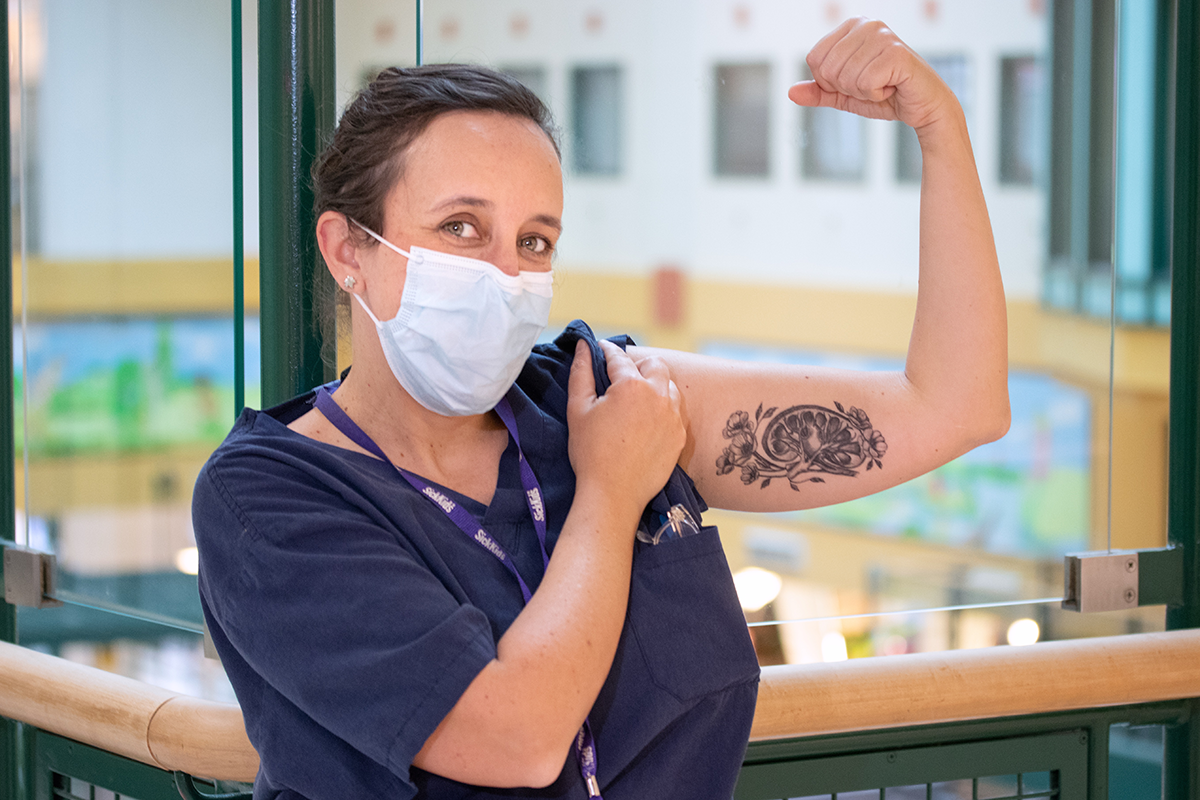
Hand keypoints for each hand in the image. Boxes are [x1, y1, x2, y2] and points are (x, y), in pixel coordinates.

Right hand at [566, 340, 685, 513]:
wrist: (613, 493)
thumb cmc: (591, 452)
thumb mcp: (578, 409)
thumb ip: (581, 372)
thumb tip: (584, 346)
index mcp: (632, 386)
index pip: (619, 358)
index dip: (606, 351)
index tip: (598, 349)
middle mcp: (658, 396)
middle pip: (654, 364)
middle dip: (637, 363)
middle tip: (620, 374)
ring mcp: (674, 416)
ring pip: (669, 386)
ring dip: (654, 384)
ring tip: (635, 397)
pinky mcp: (680, 435)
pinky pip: (676, 411)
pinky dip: (663, 408)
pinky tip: (647, 419)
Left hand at [788, 17, 957, 132]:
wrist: (922, 106)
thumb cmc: (886, 95)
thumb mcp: (846, 95)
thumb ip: (819, 92)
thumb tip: (791, 92)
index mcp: (852, 26)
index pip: (814, 59)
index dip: (829, 81)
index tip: (855, 80)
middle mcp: (867, 24)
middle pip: (826, 68)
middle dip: (846, 88)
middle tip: (871, 85)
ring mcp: (883, 36)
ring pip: (845, 77)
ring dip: (863, 92)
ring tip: (884, 85)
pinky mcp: (896, 53)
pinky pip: (865, 83)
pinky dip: (876, 95)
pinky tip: (892, 87)